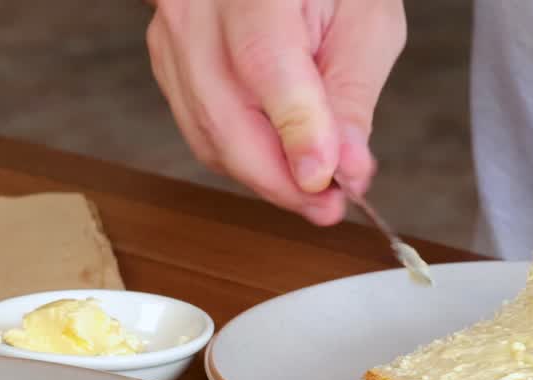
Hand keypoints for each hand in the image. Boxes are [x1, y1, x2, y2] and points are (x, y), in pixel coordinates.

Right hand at [145, 0, 405, 224]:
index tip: (325, 179)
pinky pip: (200, 130)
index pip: (264, 62)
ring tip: (313, 189)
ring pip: (207, 134)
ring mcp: (173, 35)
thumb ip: (352, 95)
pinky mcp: (167, 62)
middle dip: (278, 177)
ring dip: (263, 175)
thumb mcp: (365, 21)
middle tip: (328, 206)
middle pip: (223, 114)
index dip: (295, 130)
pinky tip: (280, 161)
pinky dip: (243, 156)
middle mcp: (198, 7)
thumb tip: (345, 170)